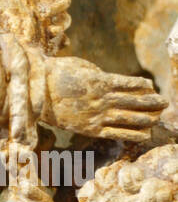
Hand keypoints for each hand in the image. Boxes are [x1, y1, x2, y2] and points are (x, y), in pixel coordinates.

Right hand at [44, 56, 165, 140]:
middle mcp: (102, 100)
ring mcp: (97, 116)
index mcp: (100, 81)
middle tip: (166, 103)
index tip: (153, 87)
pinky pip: (118, 133)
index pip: (131, 84)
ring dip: (148, 118)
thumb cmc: (58, 74)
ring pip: (131, 118)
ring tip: (159, 117)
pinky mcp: (91, 129)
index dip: (145, 87)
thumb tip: (114, 82)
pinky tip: (145, 133)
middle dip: (153, 103)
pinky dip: (134, 133)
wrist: (36, 93)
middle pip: (136, 102)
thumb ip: (100, 75)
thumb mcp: (82, 67)